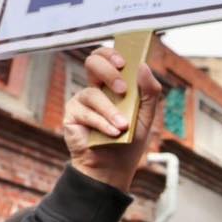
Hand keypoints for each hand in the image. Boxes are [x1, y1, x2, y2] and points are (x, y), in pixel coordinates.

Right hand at [62, 46, 162, 191]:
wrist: (114, 168)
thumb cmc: (129, 141)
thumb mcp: (147, 116)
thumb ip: (149, 92)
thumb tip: (143, 66)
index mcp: (111, 85)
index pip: (106, 58)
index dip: (111, 53)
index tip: (124, 62)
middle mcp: (94, 89)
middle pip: (92, 63)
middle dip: (108, 72)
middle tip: (122, 90)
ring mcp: (81, 101)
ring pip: (93, 93)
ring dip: (111, 111)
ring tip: (123, 127)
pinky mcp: (71, 115)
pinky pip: (86, 112)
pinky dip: (102, 123)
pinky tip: (113, 133)